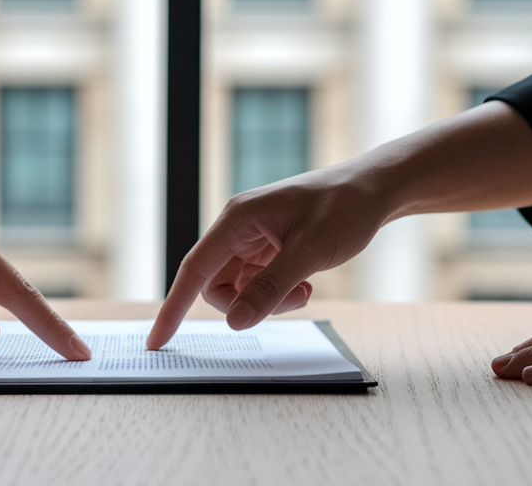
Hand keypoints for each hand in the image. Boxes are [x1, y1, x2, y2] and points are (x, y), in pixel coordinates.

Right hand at [146, 166, 391, 348]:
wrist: (374, 190)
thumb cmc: (343, 208)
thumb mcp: (309, 252)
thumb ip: (270, 288)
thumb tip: (235, 321)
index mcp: (238, 220)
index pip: (194, 270)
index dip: (173, 308)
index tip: (157, 341)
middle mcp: (238, 228)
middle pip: (216, 285)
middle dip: (246, 304)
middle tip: (290, 300)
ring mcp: (253, 239)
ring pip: (239, 289)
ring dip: (267, 300)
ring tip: (303, 290)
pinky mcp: (268, 249)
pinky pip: (257, 284)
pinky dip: (278, 294)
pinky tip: (306, 284)